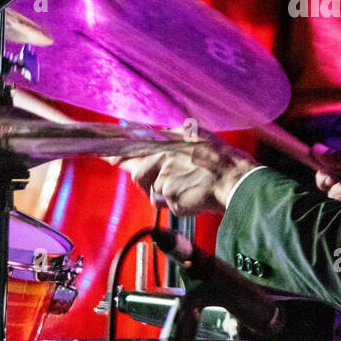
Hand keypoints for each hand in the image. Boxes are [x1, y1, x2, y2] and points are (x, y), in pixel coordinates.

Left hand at [123, 139, 258, 216]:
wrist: (237, 180)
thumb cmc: (221, 160)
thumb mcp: (196, 136)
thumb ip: (171, 137)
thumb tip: (151, 136)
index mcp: (166, 141)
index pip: (130, 147)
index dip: (114, 154)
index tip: (103, 157)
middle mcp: (162, 157)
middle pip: (138, 174)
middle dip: (150, 182)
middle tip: (175, 183)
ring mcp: (165, 179)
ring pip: (154, 192)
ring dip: (168, 194)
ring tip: (191, 187)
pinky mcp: (170, 198)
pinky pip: (168, 205)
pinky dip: (180, 204)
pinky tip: (196, 196)